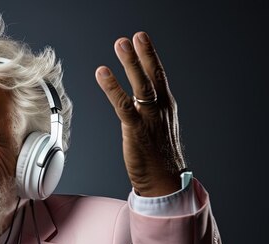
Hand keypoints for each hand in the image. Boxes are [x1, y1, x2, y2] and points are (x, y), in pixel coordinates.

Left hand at [96, 32, 186, 196]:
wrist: (165, 182)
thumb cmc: (160, 158)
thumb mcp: (158, 129)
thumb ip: (149, 112)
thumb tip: (138, 102)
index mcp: (166, 107)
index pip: (159, 76)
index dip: (150, 56)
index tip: (142, 39)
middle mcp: (160, 109)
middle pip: (153, 75)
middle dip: (143, 54)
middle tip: (135, 36)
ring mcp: (149, 118)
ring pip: (141, 85)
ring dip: (130, 63)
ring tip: (121, 43)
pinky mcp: (136, 129)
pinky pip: (123, 104)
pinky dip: (112, 87)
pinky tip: (103, 73)